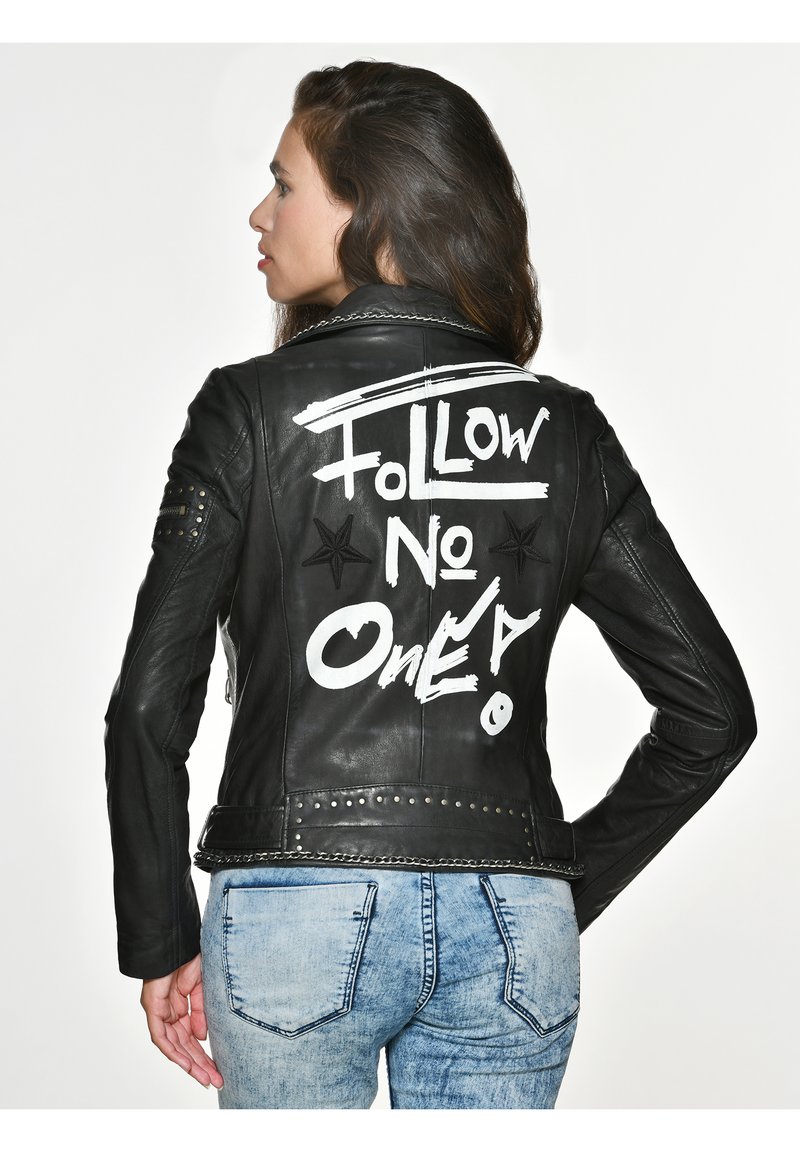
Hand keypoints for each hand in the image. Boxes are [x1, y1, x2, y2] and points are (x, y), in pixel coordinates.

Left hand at [140, 952, 223, 1089]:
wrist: (177, 937)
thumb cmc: (189, 954)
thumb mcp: (203, 987)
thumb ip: (201, 1013)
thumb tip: (202, 1038)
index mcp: (181, 1006)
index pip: (192, 1037)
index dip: (204, 1054)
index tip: (218, 1069)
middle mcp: (169, 1011)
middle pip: (184, 1045)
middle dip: (200, 1064)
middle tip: (215, 1079)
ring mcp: (159, 1010)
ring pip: (173, 1045)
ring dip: (189, 1063)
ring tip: (205, 1077)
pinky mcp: (152, 1007)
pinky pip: (161, 1036)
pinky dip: (173, 1051)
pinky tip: (186, 1063)